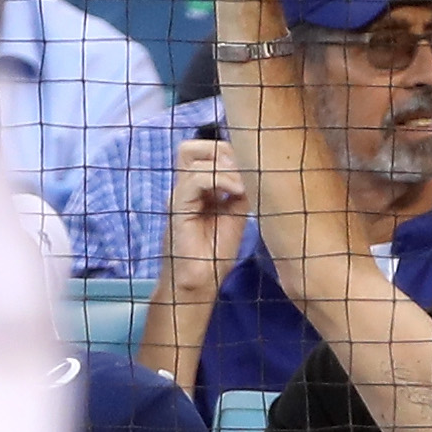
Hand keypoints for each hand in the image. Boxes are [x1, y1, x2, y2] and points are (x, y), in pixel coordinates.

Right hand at [157, 137, 247, 298]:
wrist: (199, 284)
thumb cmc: (214, 255)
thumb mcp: (235, 214)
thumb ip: (239, 191)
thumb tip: (254, 170)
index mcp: (195, 190)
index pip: (203, 152)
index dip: (227, 152)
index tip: (251, 169)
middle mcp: (183, 189)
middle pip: (191, 147)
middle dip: (223, 151)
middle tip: (246, 171)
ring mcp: (178, 196)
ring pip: (192, 156)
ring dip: (226, 166)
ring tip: (244, 184)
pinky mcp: (177, 207)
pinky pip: (195, 178)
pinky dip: (220, 179)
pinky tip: (237, 192)